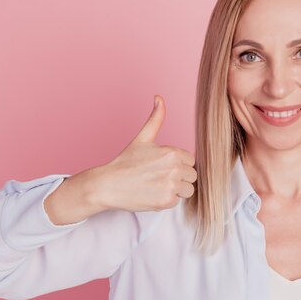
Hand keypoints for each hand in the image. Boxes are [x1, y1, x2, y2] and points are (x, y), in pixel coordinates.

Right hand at [89, 94, 196, 212]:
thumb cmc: (125, 162)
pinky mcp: (166, 201)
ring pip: (188, 190)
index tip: (162, 166)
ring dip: (176, 190)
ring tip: (157, 185)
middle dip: (178, 177)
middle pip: (191, 176)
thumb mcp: (142, 138)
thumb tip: (159, 98)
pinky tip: (153, 194)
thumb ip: (155, 119)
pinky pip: (177, 202)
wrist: (108, 185)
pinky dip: (167, 200)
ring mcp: (171, 186)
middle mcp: (174, 168)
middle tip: (158, 176)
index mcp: (173, 152)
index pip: (190, 161)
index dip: (177, 164)